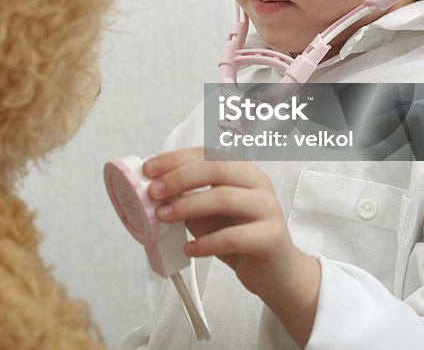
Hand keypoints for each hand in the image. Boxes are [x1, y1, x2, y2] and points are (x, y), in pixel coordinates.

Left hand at [144, 147, 299, 298]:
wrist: (274, 269)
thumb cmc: (239, 235)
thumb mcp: (208, 213)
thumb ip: (187, 198)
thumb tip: (154, 191)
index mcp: (242, 170)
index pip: (206, 154)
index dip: (175, 159)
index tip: (149, 170)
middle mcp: (257, 184)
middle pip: (216, 169)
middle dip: (179, 178)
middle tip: (154, 192)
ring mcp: (268, 209)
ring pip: (224, 198)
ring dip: (187, 207)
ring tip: (164, 218)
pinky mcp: (271, 237)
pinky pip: (234, 237)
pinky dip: (206, 243)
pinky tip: (190, 248)